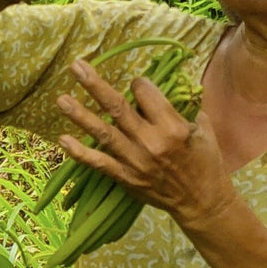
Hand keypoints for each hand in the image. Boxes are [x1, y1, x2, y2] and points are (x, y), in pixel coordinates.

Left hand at [56, 59, 236, 227]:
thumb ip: (183, 106)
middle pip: (117, 107)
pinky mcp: (126, 177)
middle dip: (95, 85)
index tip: (138, 86)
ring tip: (61, 99)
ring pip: (103, 132)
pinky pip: (99, 162)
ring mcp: (135, 160)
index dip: (139, 84)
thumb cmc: (205, 161)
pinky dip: (79, 153)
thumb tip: (162, 87)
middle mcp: (151, 141)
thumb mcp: (203, 128)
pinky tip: (62, 140)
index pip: (145, 92)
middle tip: (76, 66)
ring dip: (80, 115)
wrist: (201, 201)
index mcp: (173, 126)